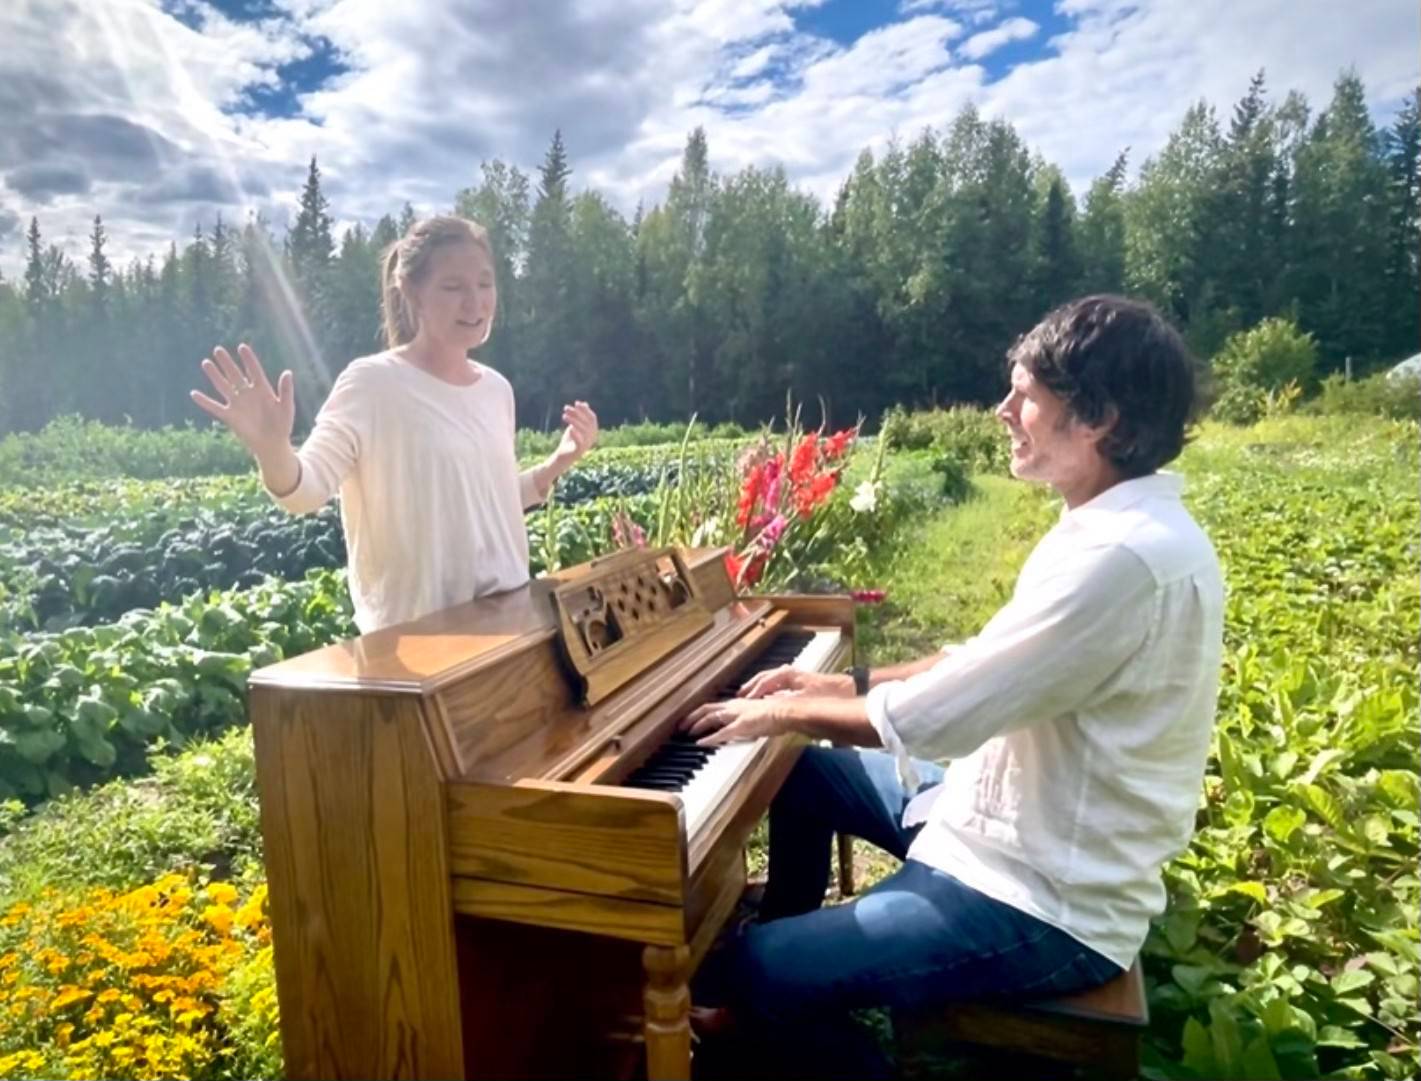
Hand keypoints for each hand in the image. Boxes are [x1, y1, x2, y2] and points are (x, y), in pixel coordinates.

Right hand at [191, 344, 294, 456]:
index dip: (248, 359)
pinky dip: (205, 401)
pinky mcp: (230, 416)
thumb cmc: (282, 425)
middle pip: (235, 375)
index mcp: (263, 390)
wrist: (273, 444)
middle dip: (227, 363)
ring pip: (223, 386)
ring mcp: (238, 404)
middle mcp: (248, 394)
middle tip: (218, 349)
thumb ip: (285, 391)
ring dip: (215, 375)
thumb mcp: (286, 407)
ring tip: (206, 362)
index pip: (254, 371)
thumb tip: (287, 372)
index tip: (242, 347)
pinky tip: (194, 393)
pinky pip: (215, 407)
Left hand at [554, 401, 597, 464]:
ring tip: (564, 415)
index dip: (585, 410)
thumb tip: (584, 403)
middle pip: (587, 422)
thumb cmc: (570, 440)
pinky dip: (576, 434)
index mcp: (593, 432)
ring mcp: (586, 445)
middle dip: (577, 413)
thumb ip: (580, 416)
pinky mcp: (579, 451)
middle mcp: (592, 438)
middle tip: (566, 408)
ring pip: (583, 430)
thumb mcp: (575, 426)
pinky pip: (580, 442)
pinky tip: (570, 428)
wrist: (563, 456)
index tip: (576, 403)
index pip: (592, 418)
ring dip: (574, 421)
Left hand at [680, 697, 784, 745]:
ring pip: (710, 717)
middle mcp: (735, 706)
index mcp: (739, 704)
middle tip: (681, 726)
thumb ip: (749, 720)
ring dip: (696, 724)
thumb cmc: (778, 714)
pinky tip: (701, 743)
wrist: (787, 712)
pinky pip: (721, 733)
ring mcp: (737, 715)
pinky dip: (709, 738)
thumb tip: (745, 726)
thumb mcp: (760, 716)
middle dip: (692, 717)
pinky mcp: (741, 725)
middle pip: (707, 708)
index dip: (701, 713)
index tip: (692, 719)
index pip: (715, 707)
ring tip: (685, 732)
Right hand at [738, 665, 852, 699]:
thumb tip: (769, 708)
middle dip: (752, 687)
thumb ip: (784, 704)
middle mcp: (789, 672)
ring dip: (759, 687)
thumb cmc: (828, 693)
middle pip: (764, 678)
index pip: (764, 681)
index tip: (743, 701)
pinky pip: (778, 684)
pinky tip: (768, 698)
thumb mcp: (804, 701)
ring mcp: (795, 676)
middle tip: (740, 696)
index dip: (753, 692)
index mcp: (787, 674)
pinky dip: (769, 689)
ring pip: (771, 680)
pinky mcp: (800, 682)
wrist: (848, 688)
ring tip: (749, 696)